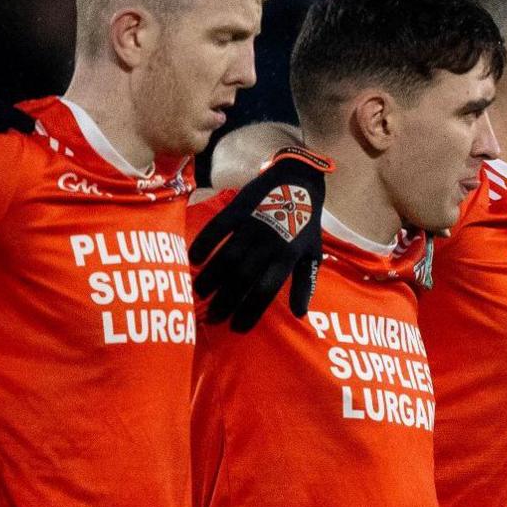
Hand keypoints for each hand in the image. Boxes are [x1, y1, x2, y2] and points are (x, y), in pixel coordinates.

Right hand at [190, 146, 333, 332]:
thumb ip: (305, 283)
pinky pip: (217, 228)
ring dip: (211, 278)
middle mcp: (269, 242)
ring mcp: (252, 224)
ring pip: (227, 256)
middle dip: (226, 301)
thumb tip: (300, 313)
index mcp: (288, 256)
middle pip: (242, 278)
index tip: (237, 327)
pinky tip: (194, 260)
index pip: (265, 290)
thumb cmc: (305, 222)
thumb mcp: (312, 253)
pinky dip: (204, 244)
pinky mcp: (239, 208)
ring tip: (199, 294)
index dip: (250, 311)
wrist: (298, 179)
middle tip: (213, 317)